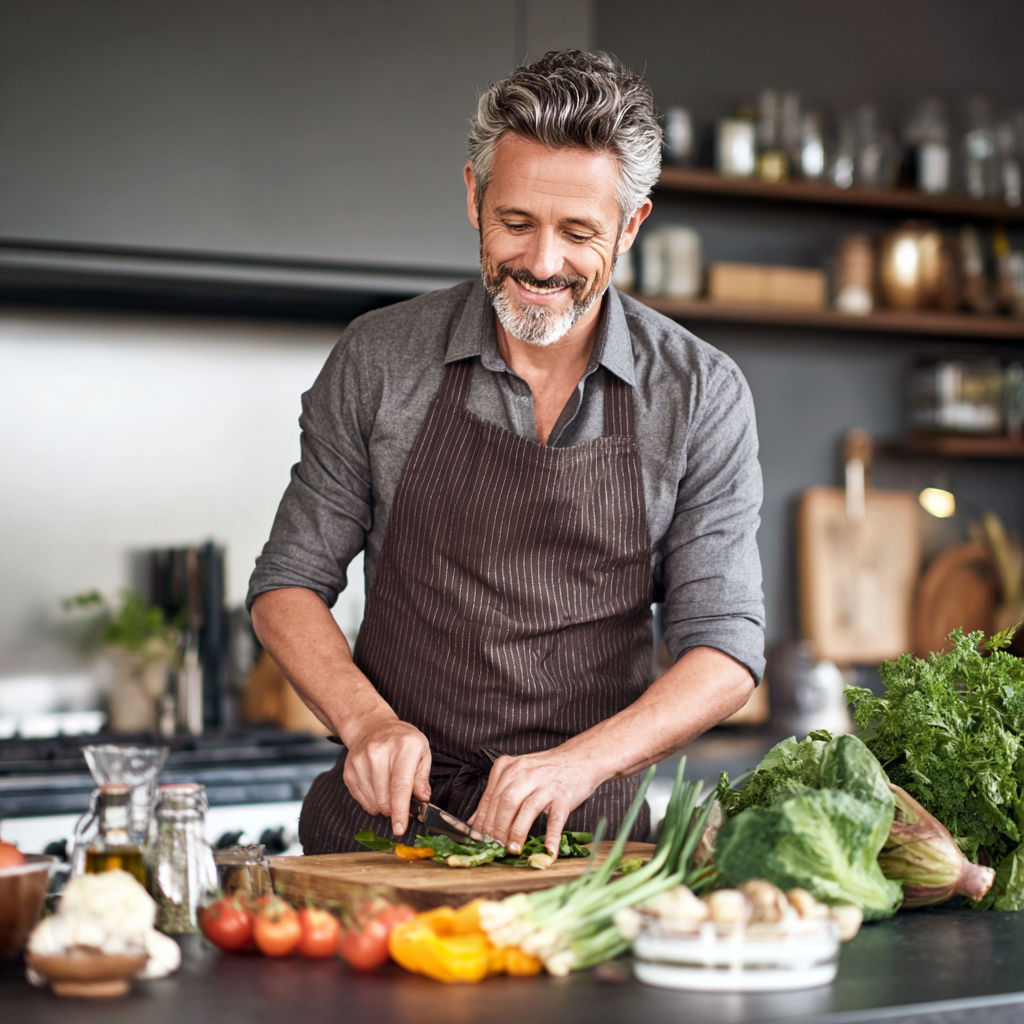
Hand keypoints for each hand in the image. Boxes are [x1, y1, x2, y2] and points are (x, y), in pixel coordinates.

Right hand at [342, 714, 430, 835]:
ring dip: (383, 808)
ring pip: (372, 802)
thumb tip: (423, 801)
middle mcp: (379, 753)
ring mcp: (360, 761)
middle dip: (394, 811)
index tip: (400, 829)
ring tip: (390, 796)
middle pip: (384, 798)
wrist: (373, 726)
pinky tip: (378, 791)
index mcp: (403, 747)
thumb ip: (422, 779)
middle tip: (402, 808)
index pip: (400, 786)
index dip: (400, 811)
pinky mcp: (349, 770)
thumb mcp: (422, 752)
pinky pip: (360, 799)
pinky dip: (372, 803)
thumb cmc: (403, 741)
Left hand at [468, 750, 599, 856]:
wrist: (578, 758)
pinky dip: (551, 836)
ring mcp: (545, 784)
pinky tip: (548, 851)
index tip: (478, 839)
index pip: (490, 797)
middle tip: (494, 847)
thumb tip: (474, 823)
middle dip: (497, 828)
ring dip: (517, 832)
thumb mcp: (516, 777)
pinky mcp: (563, 795)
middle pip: (505, 803)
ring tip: (512, 850)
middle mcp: (525, 773)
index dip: (482, 821)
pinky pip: (556, 819)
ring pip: (526, 809)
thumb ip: (495, 797)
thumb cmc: (544, 771)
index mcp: (508, 768)